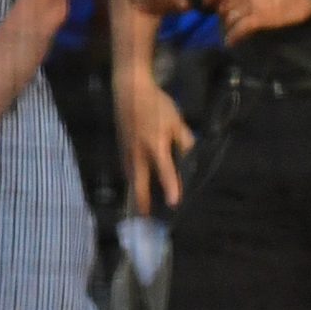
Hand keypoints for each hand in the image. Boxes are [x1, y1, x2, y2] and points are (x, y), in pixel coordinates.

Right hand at [117, 70, 194, 212]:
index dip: (170, 188)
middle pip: (139, 183)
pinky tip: (136, 184)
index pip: (165, 172)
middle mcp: (138, 153)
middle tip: (145, 217)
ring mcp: (126, 151)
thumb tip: (189, 157)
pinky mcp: (120, 147)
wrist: (130, 92)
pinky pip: (126, 168)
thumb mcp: (177, 121)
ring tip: (141, 206)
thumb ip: (185, 141)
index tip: (174, 204)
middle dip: (142, 201)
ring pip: (131, 177)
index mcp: (155, 146)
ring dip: (135, 192)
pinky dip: (131, 178)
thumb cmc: (157, 105)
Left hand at [205, 0, 310, 45]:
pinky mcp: (259, 19)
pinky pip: (239, 30)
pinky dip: (233, 38)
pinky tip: (232, 42)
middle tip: (229, 19)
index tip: (208, 3)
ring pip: (228, 19)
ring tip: (233, 30)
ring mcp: (250, 5)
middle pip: (222, 6)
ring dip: (229, 26)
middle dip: (223, 14)